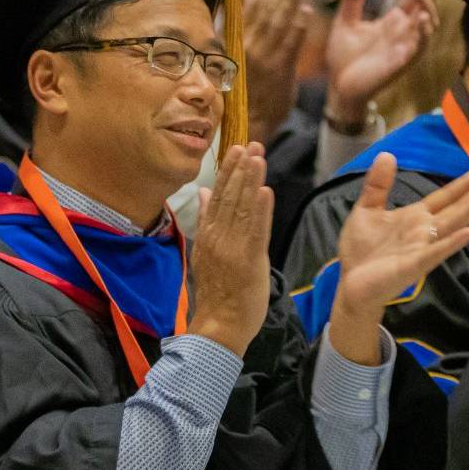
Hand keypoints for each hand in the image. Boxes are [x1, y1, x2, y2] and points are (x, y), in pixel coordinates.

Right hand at [187, 143, 274, 357]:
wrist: (218, 326)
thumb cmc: (217, 292)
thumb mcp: (205, 250)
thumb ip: (206, 219)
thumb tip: (204, 191)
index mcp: (208, 234)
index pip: (218, 196)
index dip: (228, 171)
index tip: (237, 148)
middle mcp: (218, 237)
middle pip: (230, 197)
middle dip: (241, 169)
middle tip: (250, 143)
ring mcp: (232, 248)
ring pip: (242, 208)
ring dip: (251, 181)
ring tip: (258, 156)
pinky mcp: (248, 261)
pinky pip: (255, 231)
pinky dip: (260, 210)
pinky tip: (264, 190)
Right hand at [240, 0, 310, 137]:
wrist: (248, 120)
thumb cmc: (244, 85)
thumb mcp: (237, 49)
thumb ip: (245, 19)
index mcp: (238, 37)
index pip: (255, 2)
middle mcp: (248, 44)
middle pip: (267, 7)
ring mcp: (263, 58)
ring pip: (277, 22)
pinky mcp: (277, 72)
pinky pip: (289, 46)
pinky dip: (297, 28)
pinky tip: (306, 13)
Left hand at [325, 0, 437, 126]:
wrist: (338, 86)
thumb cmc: (344, 57)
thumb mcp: (346, 22)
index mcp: (394, 22)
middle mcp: (404, 33)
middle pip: (426, 5)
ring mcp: (405, 47)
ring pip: (429, 24)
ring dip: (426, 5)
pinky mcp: (402, 62)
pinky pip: (420, 47)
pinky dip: (424, 32)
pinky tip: (421, 17)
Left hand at [328, 153, 468, 361]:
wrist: (350, 282)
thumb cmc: (361, 249)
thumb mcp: (367, 209)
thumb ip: (378, 184)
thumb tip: (387, 153)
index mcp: (415, 217)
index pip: (445, 197)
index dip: (464, 184)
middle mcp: (423, 231)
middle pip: (454, 210)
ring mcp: (421, 249)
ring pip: (449, 227)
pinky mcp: (412, 266)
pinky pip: (434, 252)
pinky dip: (451, 243)